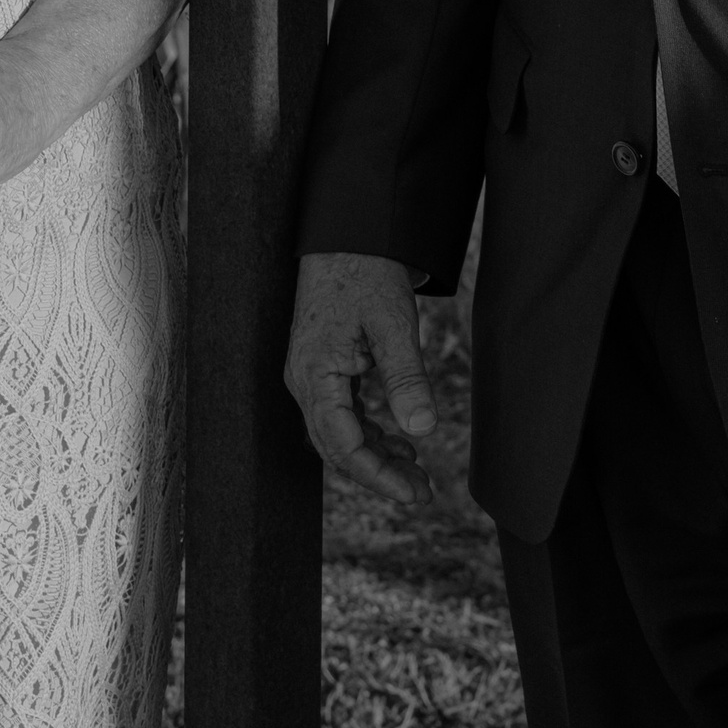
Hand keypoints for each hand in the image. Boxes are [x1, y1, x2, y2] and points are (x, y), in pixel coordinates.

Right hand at [285, 250, 435, 506]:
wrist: (348, 235)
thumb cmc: (366, 272)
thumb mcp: (394, 325)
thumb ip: (406, 378)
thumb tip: (422, 430)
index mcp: (314, 373)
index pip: (341, 443)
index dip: (376, 475)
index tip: (413, 492)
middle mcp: (305, 380)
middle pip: (337, 447)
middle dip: (378, 474)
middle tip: (423, 492)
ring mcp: (311, 375)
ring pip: (340, 434)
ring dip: (376, 456)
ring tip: (418, 473)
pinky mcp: (323, 368)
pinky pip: (342, 414)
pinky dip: (371, 433)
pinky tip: (400, 442)